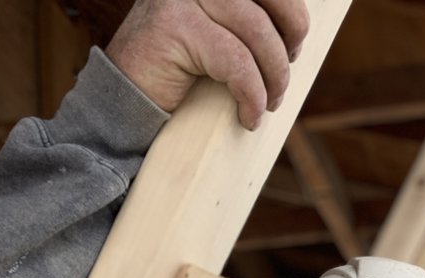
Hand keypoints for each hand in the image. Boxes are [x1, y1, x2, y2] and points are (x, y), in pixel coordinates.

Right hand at [106, 0, 309, 127]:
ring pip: (256, 32)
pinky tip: (248, 116)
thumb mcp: (222, 40)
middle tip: (282, 78)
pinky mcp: (175, 26)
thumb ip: (247, 26)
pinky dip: (252, 94)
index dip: (292, 13)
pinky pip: (235, 61)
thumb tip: (298, 34)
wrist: (126, 102)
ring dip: (273, 76)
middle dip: (289, 40)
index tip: (293, 46)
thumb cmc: (180, 77)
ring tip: (267, 104)